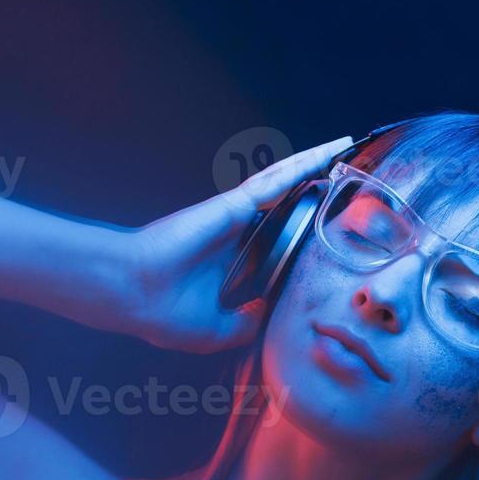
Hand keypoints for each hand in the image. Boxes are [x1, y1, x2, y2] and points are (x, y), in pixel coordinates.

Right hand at [122, 135, 353, 352]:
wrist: (135, 295)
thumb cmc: (164, 313)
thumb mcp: (217, 331)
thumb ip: (247, 322)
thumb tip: (272, 317)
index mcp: (232, 261)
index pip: (275, 239)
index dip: (300, 229)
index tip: (328, 226)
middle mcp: (237, 232)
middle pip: (284, 203)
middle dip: (312, 187)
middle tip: (343, 173)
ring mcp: (235, 216)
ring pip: (283, 184)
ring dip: (312, 165)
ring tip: (342, 148)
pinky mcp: (232, 206)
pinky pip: (273, 182)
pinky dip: (299, 167)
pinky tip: (324, 156)